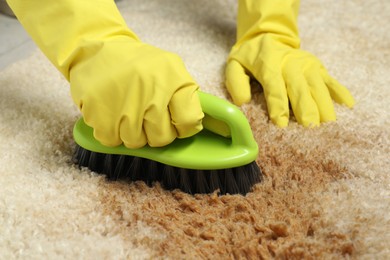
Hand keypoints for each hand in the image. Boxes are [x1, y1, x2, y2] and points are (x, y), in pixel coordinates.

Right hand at [7, 0, 203, 147]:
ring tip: (126, 112)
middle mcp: (151, 91)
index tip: (175, 122)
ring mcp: (124, 104)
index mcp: (172, 78)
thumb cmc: (137, 65)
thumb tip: (194, 126)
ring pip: (136, 142)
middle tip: (146, 117)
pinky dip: (110, 132)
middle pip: (162, 138)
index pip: (189, 121)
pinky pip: (112, 141)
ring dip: (131, 133)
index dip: (182, 127)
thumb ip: (185, 95)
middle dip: (155, 133)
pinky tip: (110, 114)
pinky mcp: (99, 114)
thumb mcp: (169, 68)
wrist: (96, 50)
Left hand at [226, 34, 354, 126]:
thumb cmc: (250, 56)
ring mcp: (307, 64)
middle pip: (300, 87)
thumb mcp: (235, 65)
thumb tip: (242, 101)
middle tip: (310, 127)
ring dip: (324, 104)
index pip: (274, 86)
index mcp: (269, 63)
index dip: (278, 105)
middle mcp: (291, 63)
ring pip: (318, 85)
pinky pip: (331, 80)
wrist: (268, 35)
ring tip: (328, 123)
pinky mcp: (317, 66)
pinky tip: (348, 105)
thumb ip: (235, 82)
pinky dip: (340, 91)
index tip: (281, 124)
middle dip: (305, 107)